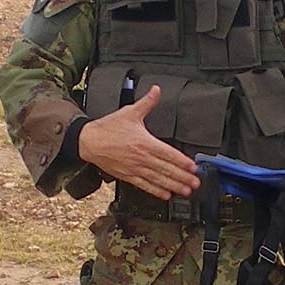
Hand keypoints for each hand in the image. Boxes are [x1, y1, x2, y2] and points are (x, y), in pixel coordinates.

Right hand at [76, 86, 199, 199]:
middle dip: (182, 177)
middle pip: (166, 169)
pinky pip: (144, 185)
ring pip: (158, 179)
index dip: (182, 161)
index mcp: (144, 142)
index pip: (168, 153)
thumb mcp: (129, 112)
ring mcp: (134, 168)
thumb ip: (147, 102)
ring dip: (173, 185)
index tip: (193, 166)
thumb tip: (156, 90)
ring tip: (185, 190)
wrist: (89, 141)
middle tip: (195, 182)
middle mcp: (141, 157)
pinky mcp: (127, 175)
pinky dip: (155, 191)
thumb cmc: (108, 128)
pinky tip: (165, 194)